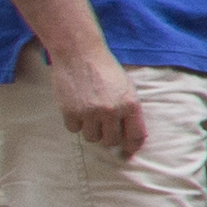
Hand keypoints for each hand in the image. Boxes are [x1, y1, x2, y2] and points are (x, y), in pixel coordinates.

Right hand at [47, 45, 145, 159]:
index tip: (127, 153)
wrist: (80, 54)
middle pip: (111, 141)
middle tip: (103, 126)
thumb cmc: (105, 69)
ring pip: (92, 138)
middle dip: (107, 136)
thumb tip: (129, 135)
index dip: (132, 147)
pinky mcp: (70, 112)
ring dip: (91, 130)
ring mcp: (90, 112)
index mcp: (130, 104)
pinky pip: (74, 129)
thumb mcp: (126, 87)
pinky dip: (75, 123)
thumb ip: (128, 110)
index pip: (136, 135)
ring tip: (89, 114)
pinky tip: (77, 109)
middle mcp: (111, 111)